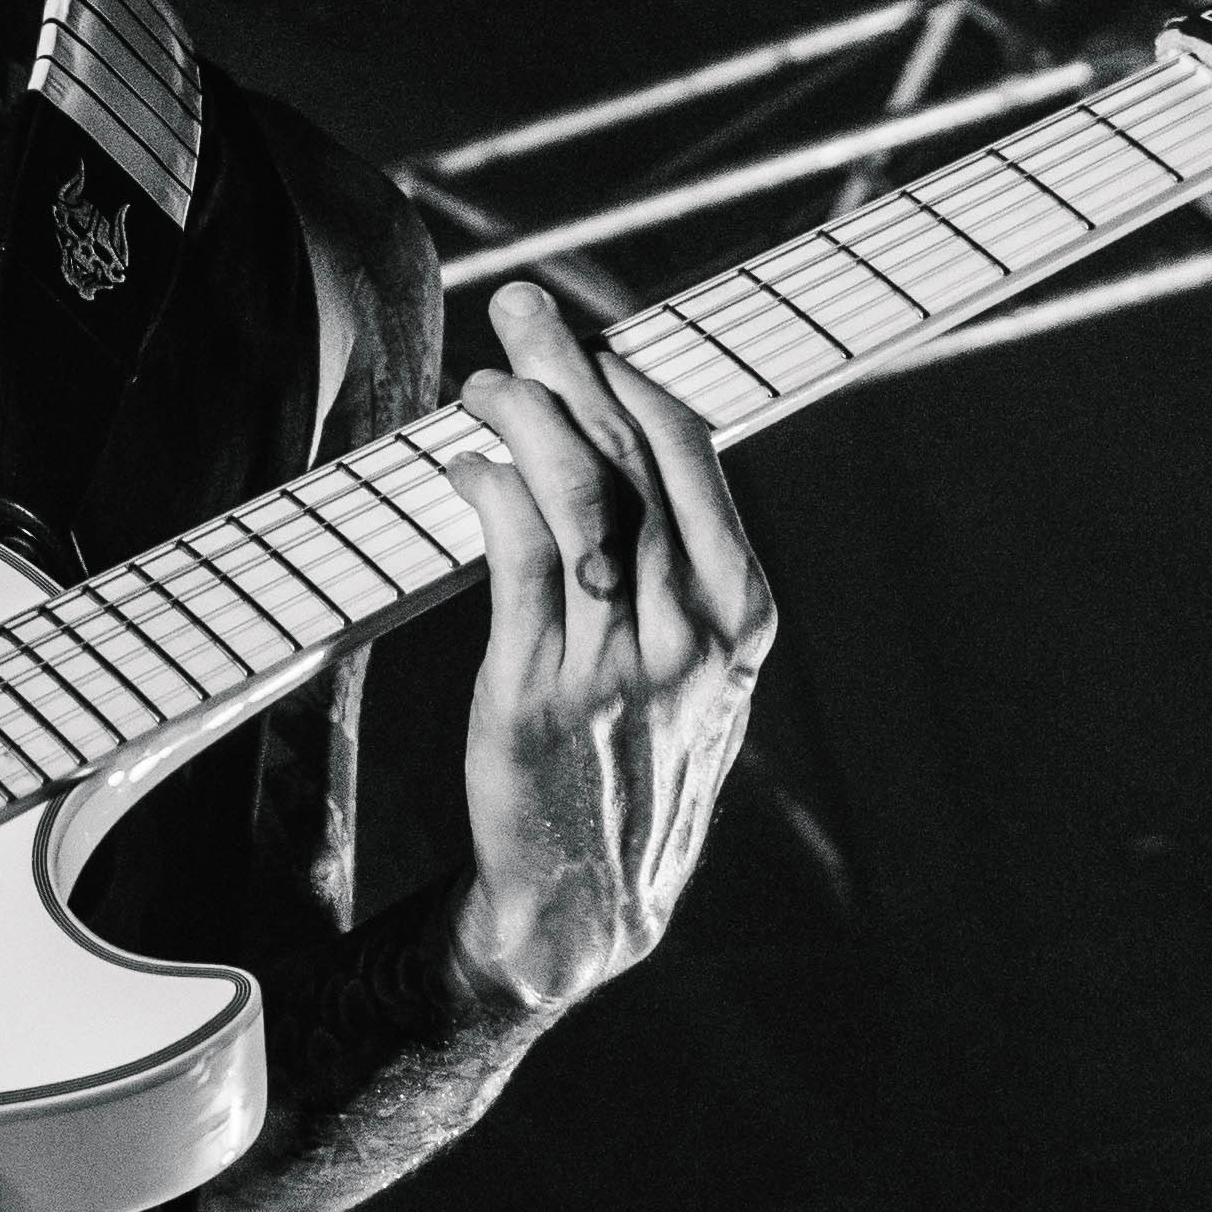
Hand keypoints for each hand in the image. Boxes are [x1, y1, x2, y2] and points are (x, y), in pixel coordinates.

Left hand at [439, 280, 777, 1018]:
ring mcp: (614, 660)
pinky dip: (489, 491)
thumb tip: (638, 452)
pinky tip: (469, 465)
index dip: (634, 379)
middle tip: (525, 306)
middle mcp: (688, 631)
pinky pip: (513, 558)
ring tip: (485, 377)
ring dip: (522, 414)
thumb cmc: (639, 773)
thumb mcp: (704, 679)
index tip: (591, 337)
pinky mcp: (535, 689)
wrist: (588, 904)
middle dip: (572, 364)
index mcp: (741, 618)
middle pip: (628, 455)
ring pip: (573, 493)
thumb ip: (688, 577)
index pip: (692, 456)